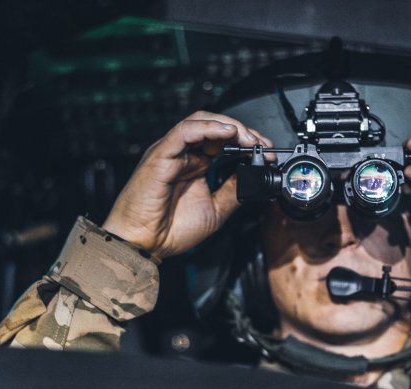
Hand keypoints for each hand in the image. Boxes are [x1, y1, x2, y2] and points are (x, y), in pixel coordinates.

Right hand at [103, 111, 273, 258]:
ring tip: (249, 139)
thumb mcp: (216, 210)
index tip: (267, 153)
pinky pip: (185, 131)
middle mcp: (183, 154)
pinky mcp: (161, 154)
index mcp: (195, 165)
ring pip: (201, 121)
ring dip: (229, 127)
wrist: (144, 244)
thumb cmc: (170, 230)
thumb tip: (254, 177)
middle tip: (263, 145)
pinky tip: (228, 133)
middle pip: (215, 126)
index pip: (223, 141)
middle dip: (243, 132)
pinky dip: (208, 128)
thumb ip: (233, 191)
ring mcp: (171, 152)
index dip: (246, 142)